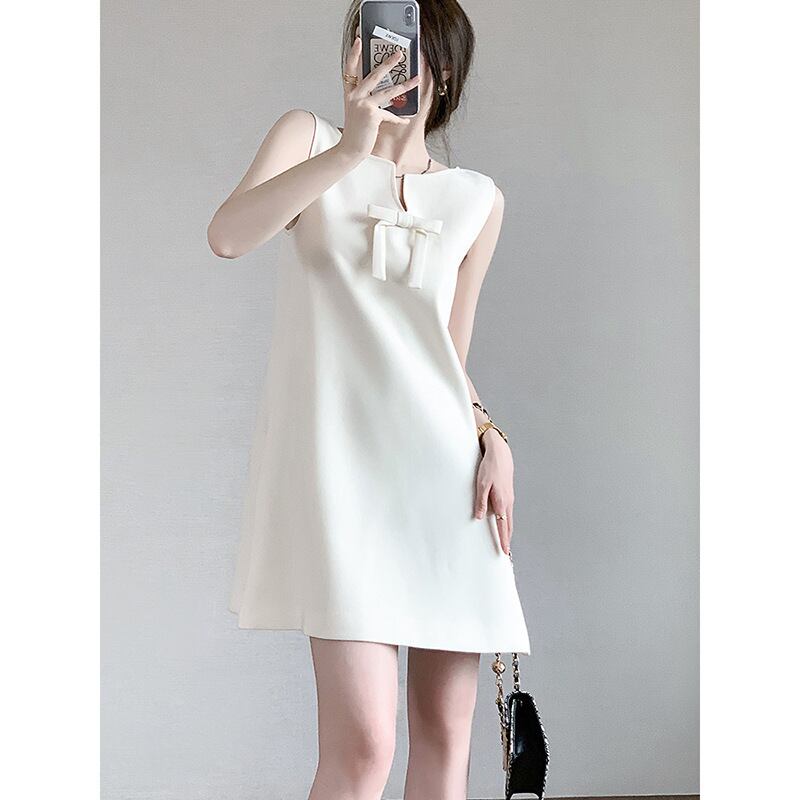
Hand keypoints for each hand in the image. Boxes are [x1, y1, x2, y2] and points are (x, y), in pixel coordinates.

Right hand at [337, 35, 420, 160]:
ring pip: (388, 92)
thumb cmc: (355, 132)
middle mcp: (355, 96)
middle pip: (374, 75)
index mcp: (350, 94)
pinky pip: (390, 115)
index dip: (353, 54)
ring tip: (416, 79)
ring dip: (405, 85)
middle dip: (388, 63)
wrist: (349, 150)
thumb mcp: (357, 113)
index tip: (358, 40)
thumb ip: (367, 101)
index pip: (349, 70)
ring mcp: (363, 104)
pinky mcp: (372, 115)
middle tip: (399, 53)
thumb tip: (387, 94)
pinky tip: (406, 120)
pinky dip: (399, 119)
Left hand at [474, 432, 514, 554]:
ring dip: (508, 531)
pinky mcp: (508, 494)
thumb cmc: (489, 468)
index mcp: (501, 502)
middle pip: (509, 525)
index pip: (503, 525)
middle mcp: (508, 502)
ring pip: (509, 519)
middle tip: (506, 552)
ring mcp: (509, 498)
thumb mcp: (481, 484)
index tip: (505, 551)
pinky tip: (503, 523)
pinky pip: (508, 512)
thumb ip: (481, 502)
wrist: (500, 454)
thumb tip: (479, 518)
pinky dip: (507, 521)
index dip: (503, 539)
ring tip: (505, 542)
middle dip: (507, 539)